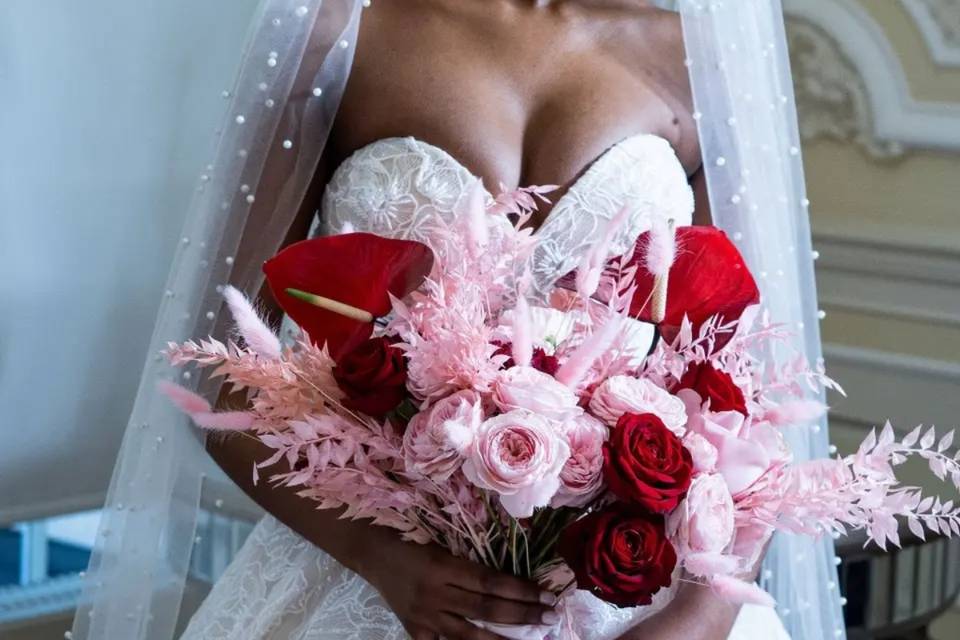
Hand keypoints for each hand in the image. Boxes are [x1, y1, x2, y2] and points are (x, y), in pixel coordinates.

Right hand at [361, 536, 557, 639]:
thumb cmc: (409, 537)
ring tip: (532, 639)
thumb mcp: (441, 543)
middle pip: (486, 609)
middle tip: (551, 615)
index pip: (490, 582)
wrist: (370, 551)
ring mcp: (423, 617)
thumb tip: (511, 576)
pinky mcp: (414, 630)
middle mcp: (434, 594)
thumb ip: (470, 561)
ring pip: (469, 635)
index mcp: (442, 566)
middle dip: (523, 614)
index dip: (521, 590)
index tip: (547, 594)